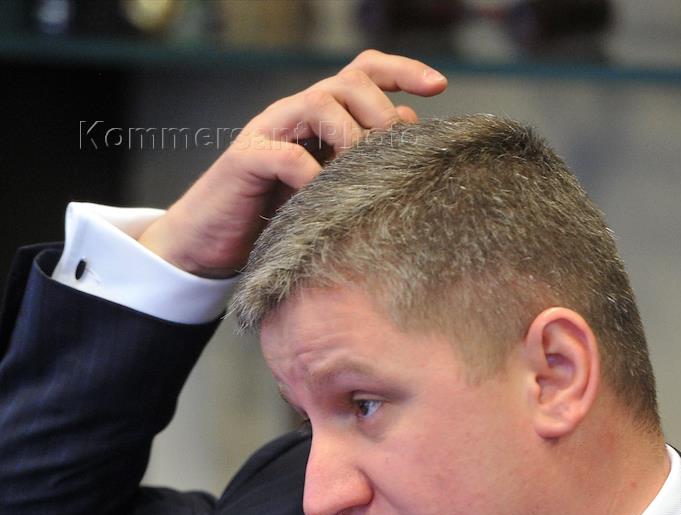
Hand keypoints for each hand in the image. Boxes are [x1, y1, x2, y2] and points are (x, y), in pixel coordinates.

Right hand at [138, 50, 446, 277]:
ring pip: (319, 102)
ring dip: (351, 135)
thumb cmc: (273, 220)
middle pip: (349, 81)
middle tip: (394, 152)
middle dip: (382, 111)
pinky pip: (285, 154)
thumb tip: (412, 152)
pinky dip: (310, 173)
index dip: (402, 72)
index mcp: (320, 118)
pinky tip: (321, 199)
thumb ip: (361, 169)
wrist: (208, 242)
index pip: (365, 72)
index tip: (439, 88)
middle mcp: (295, 115)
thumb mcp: (327, 193)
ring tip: (360, 173)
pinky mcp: (246, 161)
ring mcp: (269, 132)